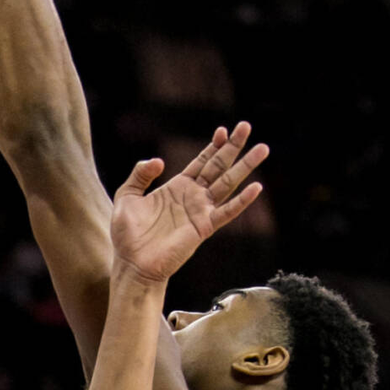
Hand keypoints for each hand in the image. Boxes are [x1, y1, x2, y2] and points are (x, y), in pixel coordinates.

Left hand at [110, 123, 267, 285]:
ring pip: (228, 183)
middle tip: (246, 126)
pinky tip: (256, 188)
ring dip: (245, 166)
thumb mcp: (128, 196)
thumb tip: (159, 161)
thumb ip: (140, 174)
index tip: (223, 130)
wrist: (132, 263)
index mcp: (177, 187)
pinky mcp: (204, 228)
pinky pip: (226, 212)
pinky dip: (242, 201)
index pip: (201, 161)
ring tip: (263, 148)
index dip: (213, 146)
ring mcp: (201, 211)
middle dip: (233, 146)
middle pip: (218, 166)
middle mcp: (193, 196)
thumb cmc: (127, 234)